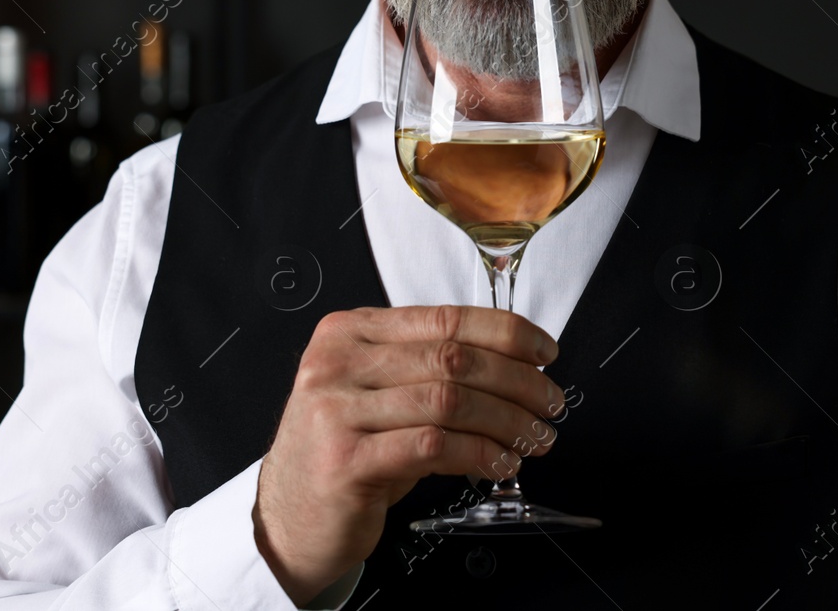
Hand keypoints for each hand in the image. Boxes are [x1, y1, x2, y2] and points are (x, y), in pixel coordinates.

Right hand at [253, 305, 562, 604]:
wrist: (288, 518)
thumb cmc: (345, 452)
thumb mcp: (377, 394)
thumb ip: (425, 368)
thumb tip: (513, 360)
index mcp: (349, 332)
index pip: (444, 318)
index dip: (505, 332)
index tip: (544, 352)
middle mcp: (337, 363)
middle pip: (452, 358)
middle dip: (516, 380)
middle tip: (549, 403)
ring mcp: (336, 410)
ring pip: (448, 400)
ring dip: (506, 420)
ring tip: (533, 438)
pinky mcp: (345, 461)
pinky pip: (433, 447)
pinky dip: (480, 454)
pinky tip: (500, 464)